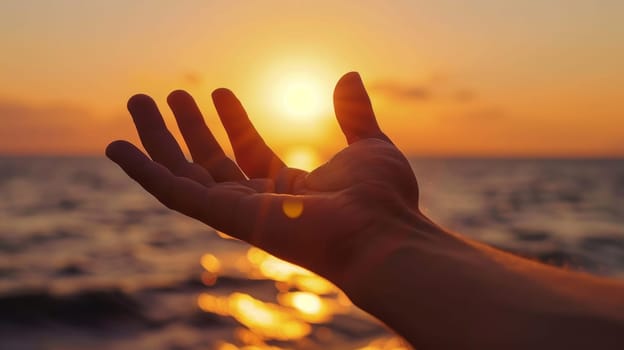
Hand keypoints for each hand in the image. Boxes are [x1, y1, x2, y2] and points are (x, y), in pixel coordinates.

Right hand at [106, 72, 433, 288]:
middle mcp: (259, 204)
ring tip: (138, 101)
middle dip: (186, 129)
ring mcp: (239, 213)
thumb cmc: (383, 198)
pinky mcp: (224, 217)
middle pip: (209, 163)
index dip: (232, 121)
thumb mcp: (368, 144)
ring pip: (184, 174)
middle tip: (167, 95)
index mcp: (289, 189)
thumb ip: (353, 114)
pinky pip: (172, 195)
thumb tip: (348, 76)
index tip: (217, 92)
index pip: (249, 152)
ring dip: (157, 141)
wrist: (382, 232)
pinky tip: (118, 147)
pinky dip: (142, 172)